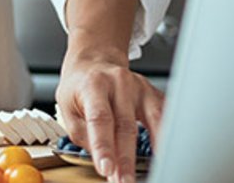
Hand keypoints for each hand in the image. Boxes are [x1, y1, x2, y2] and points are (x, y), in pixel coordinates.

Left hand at [56, 50, 163, 182]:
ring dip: (151, 151)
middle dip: (125, 159)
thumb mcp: (67, 108)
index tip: (107, 168)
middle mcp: (119, 82)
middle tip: (123, 181)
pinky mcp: (153, 93)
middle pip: (126, 125)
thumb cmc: (80, 87)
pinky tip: (164, 154)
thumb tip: (101, 158)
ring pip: (153, 121)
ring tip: (148, 172)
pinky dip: (165, 137)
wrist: (95, 62)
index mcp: (94, 85)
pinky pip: (164, 117)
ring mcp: (140, 87)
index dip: (104, 146)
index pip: (100, 118)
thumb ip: (83, 134)